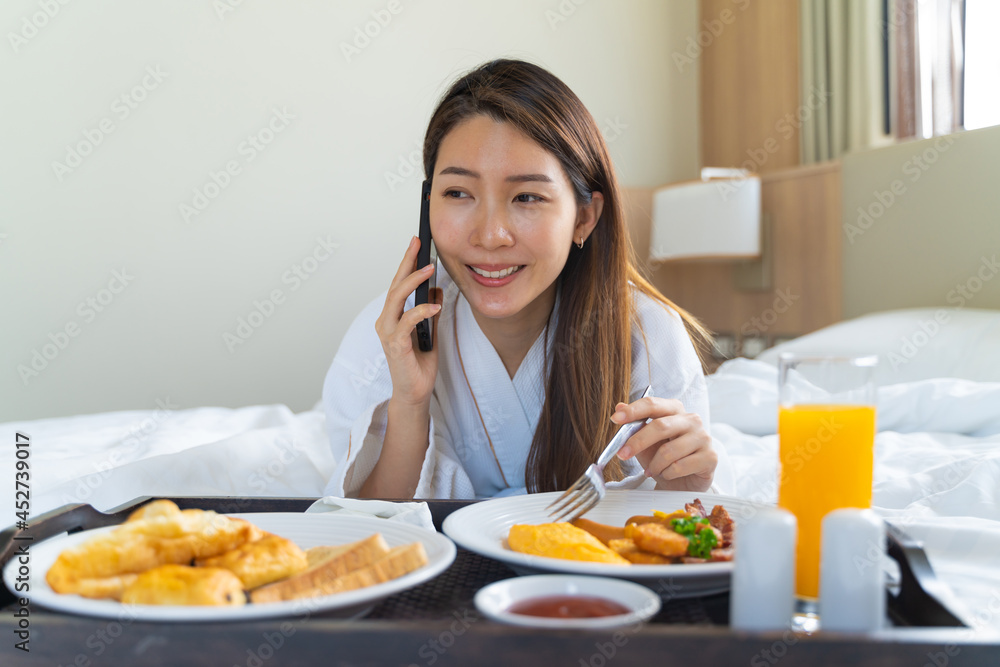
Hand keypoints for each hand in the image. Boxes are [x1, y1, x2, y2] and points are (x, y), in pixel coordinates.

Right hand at [374, 236, 442, 407]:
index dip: (407, 263)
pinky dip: (421, 311)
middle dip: (407, 262)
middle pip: (395, 285)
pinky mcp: (395, 345)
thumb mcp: (430, 332)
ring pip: (396, 299)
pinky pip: (407, 322)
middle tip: (418, 244)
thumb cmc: (418, 366)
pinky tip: (435, 305)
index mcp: (392, 317)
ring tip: (429, 268)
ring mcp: (388, 333)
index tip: (416, 243)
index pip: (398, 284)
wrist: (414, 393)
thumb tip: (436, 290)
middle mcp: (386, 322)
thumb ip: (430, 311)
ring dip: (413, 281)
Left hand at [611, 396, 715, 491]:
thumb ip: (634, 425)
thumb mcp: (645, 442)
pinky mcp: (710, 457)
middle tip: (622, 454)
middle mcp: (691, 420)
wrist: (683, 482)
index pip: (653, 404)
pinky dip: (667, 474)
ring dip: (654, 465)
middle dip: (637, 442)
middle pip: (660, 426)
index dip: (633, 411)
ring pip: (669, 451)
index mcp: (674, 410)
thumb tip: (619, 407)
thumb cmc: (664, 458)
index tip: (615, 419)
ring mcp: (703, 437)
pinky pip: (679, 466)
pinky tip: (667, 474)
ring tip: (651, 470)